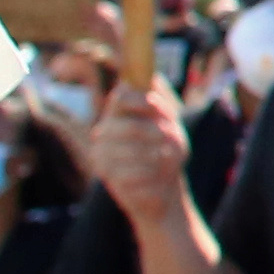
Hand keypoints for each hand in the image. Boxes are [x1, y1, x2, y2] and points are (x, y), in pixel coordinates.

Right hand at [88, 75, 190, 227]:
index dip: (142, 101)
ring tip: (163, 159)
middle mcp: (104, 130)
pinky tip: (155, 175)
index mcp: (118, 112)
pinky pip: (133, 173)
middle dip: (157, 134)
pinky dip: (151, 174)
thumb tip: (152, 85)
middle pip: (131, 127)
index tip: (160, 110)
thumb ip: (161, 106)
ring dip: (157, 156)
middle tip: (171, 138)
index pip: (122, 97)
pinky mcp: (106, 177)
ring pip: (133, 152)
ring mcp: (101, 154)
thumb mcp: (171, 125)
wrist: (161, 188)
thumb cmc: (166, 150)